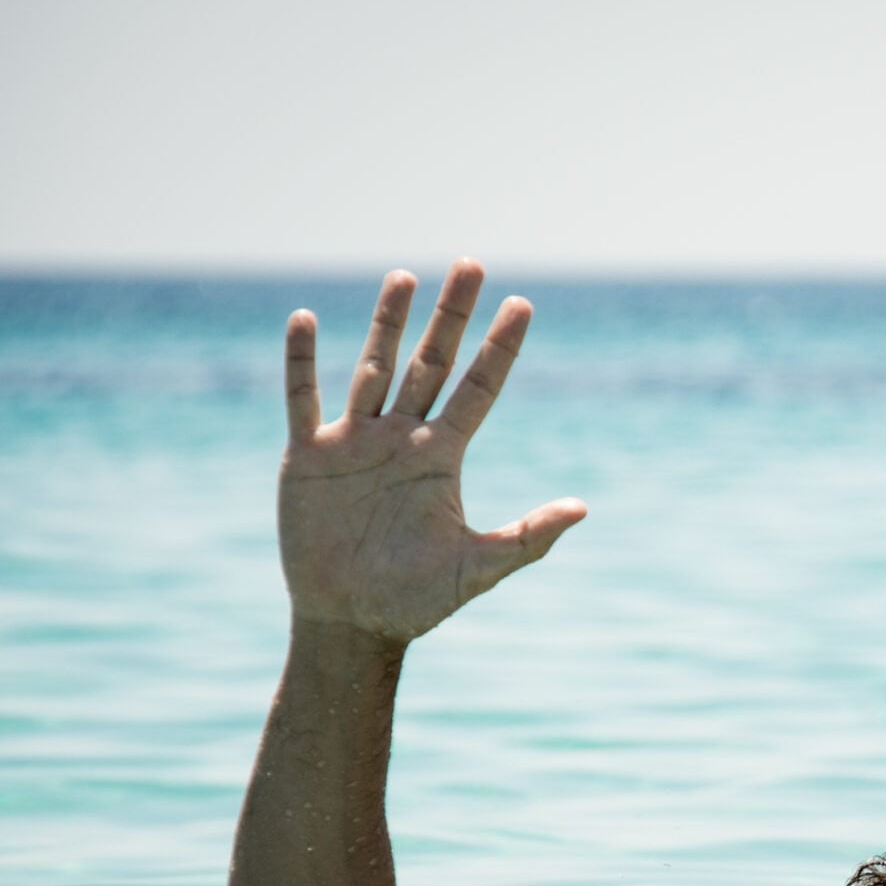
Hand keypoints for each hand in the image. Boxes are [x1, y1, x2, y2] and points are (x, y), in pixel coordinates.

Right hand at [279, 261, 585, 643]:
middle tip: (472, 264)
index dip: (500, 349)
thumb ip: (526, 537)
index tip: (523, 305)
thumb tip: (583, 508)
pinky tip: (307, 319)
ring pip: (374, 367)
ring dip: (388, 323)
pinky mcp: (308, 456)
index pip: (478, 388)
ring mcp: (354, 441)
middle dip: (452, 316)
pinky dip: (302, 361)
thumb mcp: (478, 568)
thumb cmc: (415, 600)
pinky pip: (302, 398)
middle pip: (431, 362)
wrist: (351, 622)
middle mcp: (402, 437)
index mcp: (443, 456)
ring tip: (405, 276)